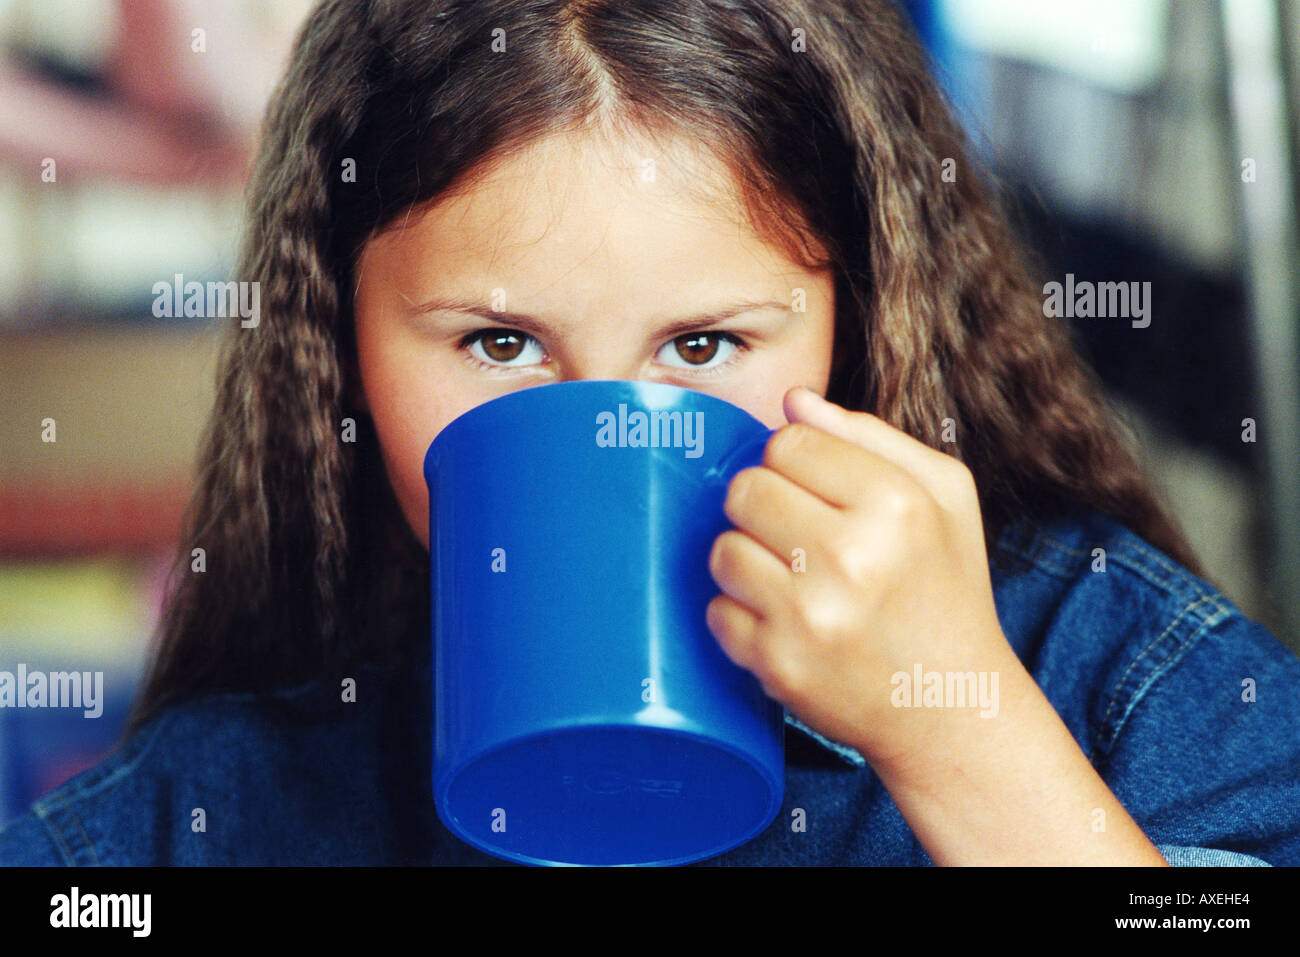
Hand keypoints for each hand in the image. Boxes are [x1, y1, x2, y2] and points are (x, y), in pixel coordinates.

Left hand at [705, 385, 1016, 772]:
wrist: (952, 705)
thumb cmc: (946, 590)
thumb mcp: (944, 497)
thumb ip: (871, 437)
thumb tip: (794, 401)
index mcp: (895, 504)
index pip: (787, 442)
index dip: (792, 462)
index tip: (812, 489)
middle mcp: (852, 556)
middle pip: (745, 489)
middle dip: (762, 505)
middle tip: (795, 534)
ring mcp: (810, 616)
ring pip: (723, 549)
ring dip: (748, 559)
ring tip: (790, 578)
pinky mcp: (779, 664)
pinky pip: (717, 612)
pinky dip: (741, 615)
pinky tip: (784, 622)